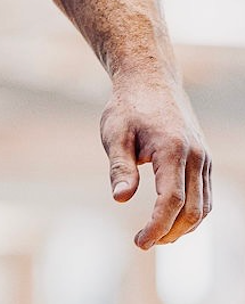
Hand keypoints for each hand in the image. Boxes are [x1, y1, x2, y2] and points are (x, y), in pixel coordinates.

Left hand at [100, 74, 211, 248]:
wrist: (150, 80)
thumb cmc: (128, 106)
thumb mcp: (114, 132)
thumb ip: (119, 166)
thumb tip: (120, 198)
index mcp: (172, 149)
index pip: (171, 200)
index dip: (157, 226)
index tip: (139, 242)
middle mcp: (196, 156)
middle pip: (192, 210)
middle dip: (170, 232)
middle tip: (144, 241)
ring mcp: (204, 159)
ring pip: (204, 207)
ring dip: (183, 228)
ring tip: (155, 234)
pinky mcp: (205, 161)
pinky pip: (206, 196)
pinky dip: (192, 214)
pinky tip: (170, 219)